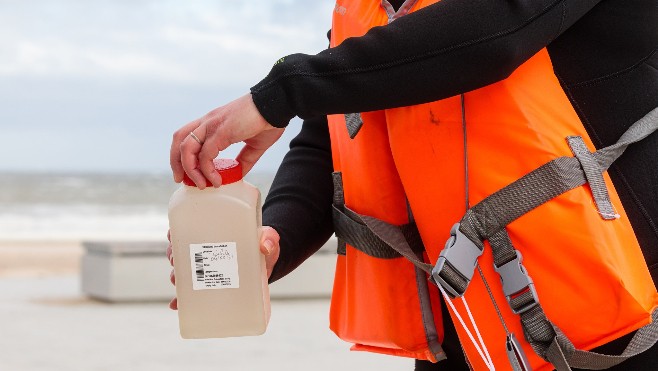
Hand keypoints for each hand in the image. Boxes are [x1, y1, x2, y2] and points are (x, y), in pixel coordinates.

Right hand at [167, 226, 280, 309]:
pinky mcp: (213, 284)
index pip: (187, 228)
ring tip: (177, 280)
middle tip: (175, 260)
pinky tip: (176, 305)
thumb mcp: (268, 237)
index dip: (175, 232)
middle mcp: (206, 250)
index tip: (172, 235)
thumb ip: (269, 239)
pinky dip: (181, 300)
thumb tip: (265, 246)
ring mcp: (207, 268)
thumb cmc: (264, 244)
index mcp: (214, 233)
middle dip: (173, 255)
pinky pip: (192, 293)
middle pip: (180, 250)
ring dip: (176, 275)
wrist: (270, 262)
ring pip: (182, 270)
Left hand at [170, 94, 284, 188]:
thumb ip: (245, 159)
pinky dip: (207, 170)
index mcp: (214, 122)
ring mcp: (213, 125)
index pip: (187, 136)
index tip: (188, 172)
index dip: (183, 155)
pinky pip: (206, 154)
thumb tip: (239, 174)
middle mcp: (209, 121)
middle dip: (176, 161)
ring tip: (200, 183)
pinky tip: (216, 180)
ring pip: (187, 147)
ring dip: (189, 168)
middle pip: (179, 139)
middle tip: (181, 179)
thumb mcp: (255, 145)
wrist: (277, 105)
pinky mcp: (221, 131)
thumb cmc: (268, 120)